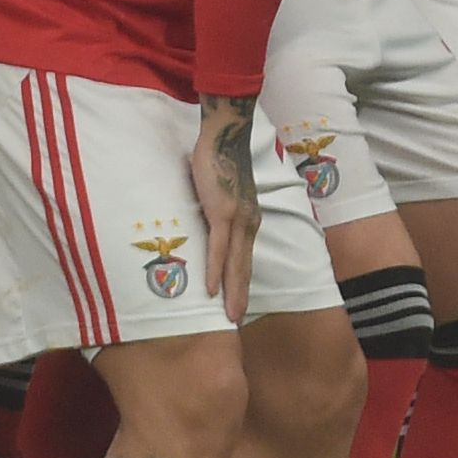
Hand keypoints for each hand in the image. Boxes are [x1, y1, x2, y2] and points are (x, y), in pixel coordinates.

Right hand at [190, 98, 262, 323]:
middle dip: (241, 296)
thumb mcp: (224, 193)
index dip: (243, 283)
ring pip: (236, 264)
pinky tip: (212, 290)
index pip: (246, 259)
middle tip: (237, 321)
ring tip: (230, 316)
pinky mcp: (223, 213)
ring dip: (233, 292)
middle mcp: (248, 223)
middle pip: (245, 268)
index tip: (240, 303)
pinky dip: (216, 270)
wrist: (225, 136)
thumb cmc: (221, 161)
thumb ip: (220, 210)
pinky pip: (218, 249)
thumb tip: (208, 221)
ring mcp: (237, 219)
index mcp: (249, 220)